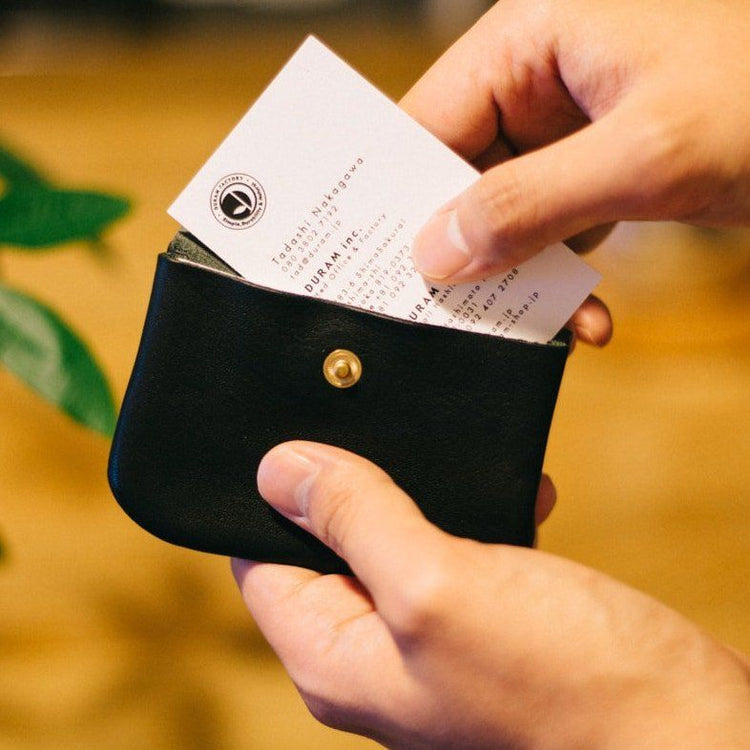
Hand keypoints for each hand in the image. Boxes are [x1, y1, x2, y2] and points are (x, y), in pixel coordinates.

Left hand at [233, 441, 749, 749]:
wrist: (686, 730)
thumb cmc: (568, 685)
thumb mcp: (438, 585)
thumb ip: (356, 522)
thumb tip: (280, 469)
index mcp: (337, 654)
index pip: (261, 563)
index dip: (270, 499)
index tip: (295, 437)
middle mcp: (375, 649)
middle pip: (326, 544)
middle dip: (348, 485)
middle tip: (376, 425)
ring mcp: (431, 635)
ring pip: (394, 537)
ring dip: (418, 492)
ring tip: (449, 452)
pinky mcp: (485, 619)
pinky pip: (456, 547)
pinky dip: (474, 511)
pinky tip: (513, 487)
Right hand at [404, 0, 749, 344]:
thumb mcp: (645, 157)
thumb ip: (529, 206)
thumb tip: (438, 251)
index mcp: (532, 37)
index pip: (426, 120)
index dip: (397, 196)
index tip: (383, 267)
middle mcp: (540, 77)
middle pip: (459, 172)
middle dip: (465, 248)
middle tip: (453, 311)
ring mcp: (569, 127)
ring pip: (504, 210)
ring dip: (519, 274)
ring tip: (536, 323)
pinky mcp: (599, 166)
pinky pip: (552, 226)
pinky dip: (561, 275)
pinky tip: (583, 316)